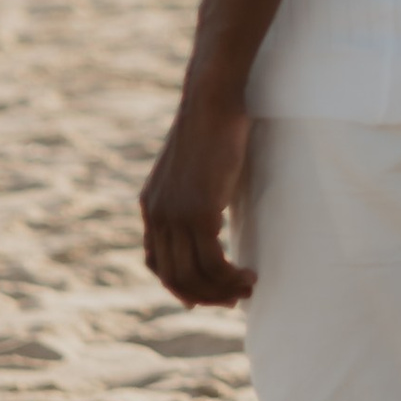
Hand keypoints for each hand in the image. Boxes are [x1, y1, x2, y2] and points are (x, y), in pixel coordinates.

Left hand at [140, 90, 255, 306]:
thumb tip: (211, 215)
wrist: (210, 102)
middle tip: (233, 299)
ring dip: (223, 291)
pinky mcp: (198, 213)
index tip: (204, 294)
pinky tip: (250, 274)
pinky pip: (213, 263)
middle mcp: (156, 215)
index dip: (178, 284)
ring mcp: (174, 216)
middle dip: (205, 296)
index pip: (155, 261)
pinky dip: (232, 277)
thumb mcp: (194, 168)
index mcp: (151, 205)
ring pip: (194, 276)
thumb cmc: (212, 127)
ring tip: (248, 288)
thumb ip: (193, 193)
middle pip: (173, 277)